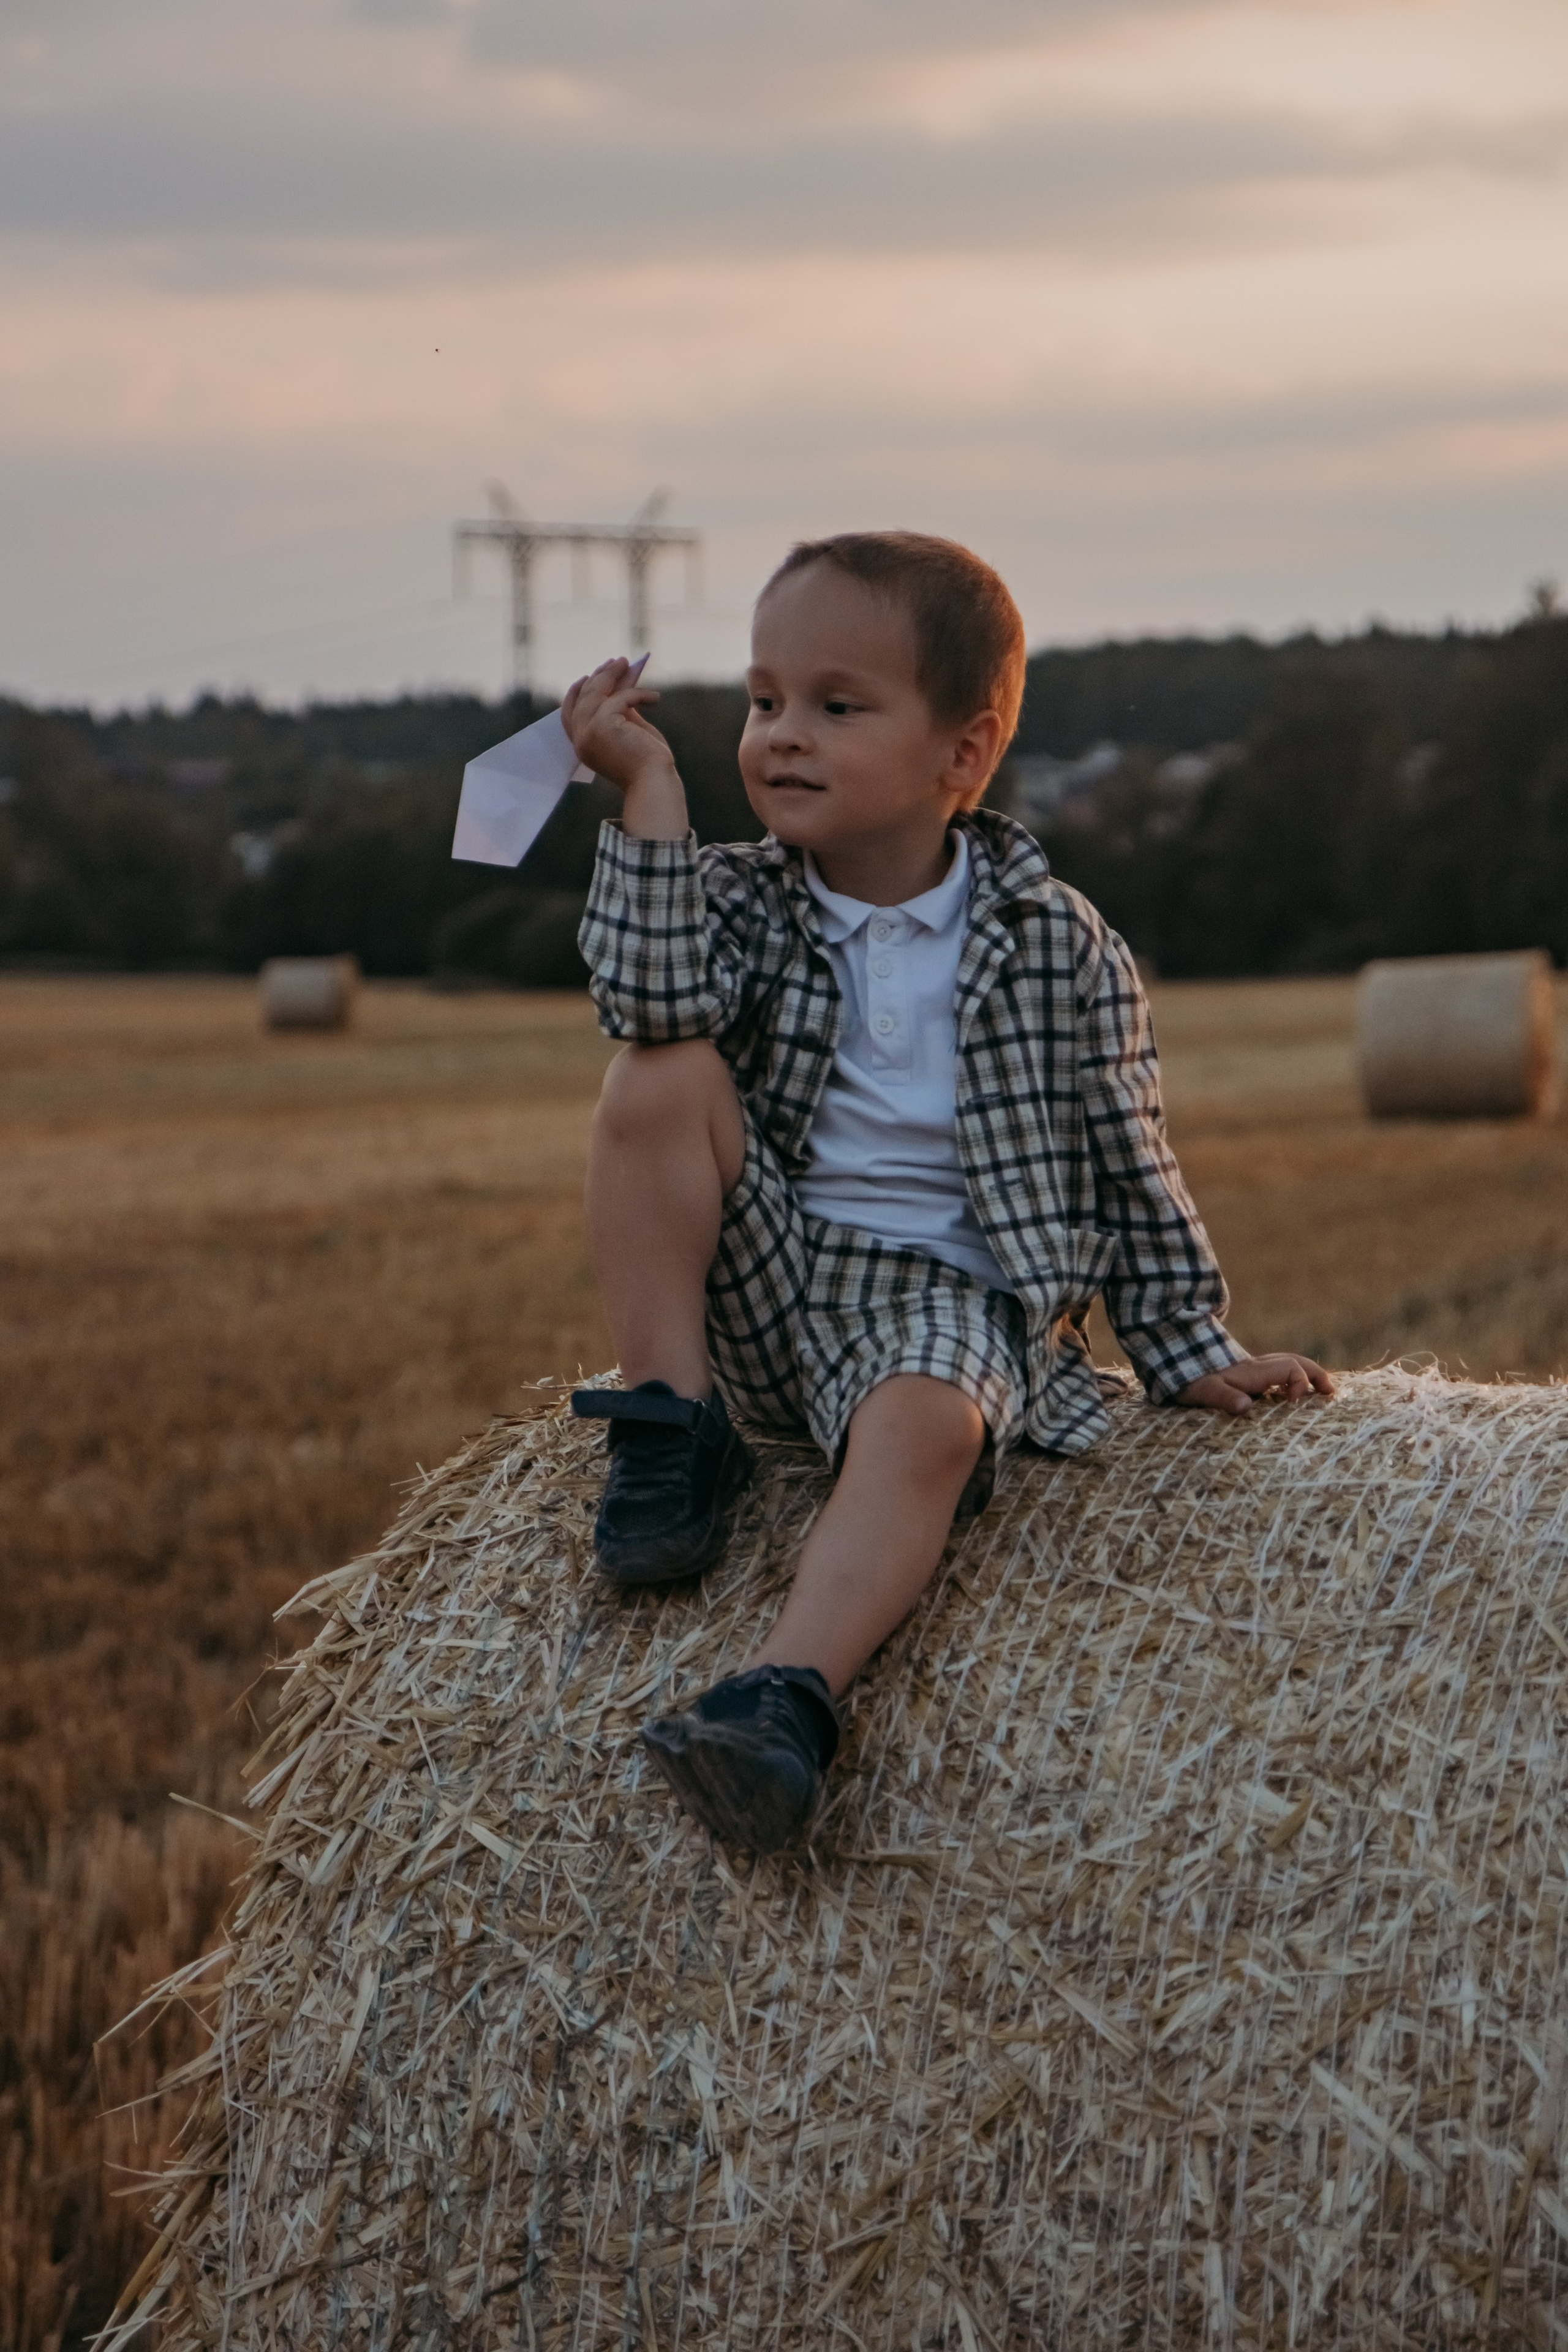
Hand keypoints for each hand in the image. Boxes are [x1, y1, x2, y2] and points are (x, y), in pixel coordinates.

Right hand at [562, 658, 675, 795]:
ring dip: (612, 674)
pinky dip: (638, 694)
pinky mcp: (603, 726)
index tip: (588, 675)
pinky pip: (620, 698)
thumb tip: (620, 684)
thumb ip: (619, 711)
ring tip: (627, 663)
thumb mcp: (627, 732)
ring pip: (596, 693)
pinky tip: (655, 698)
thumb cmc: (646, 762)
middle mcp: (580, 740)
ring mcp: (589, 733)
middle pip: (582, 698)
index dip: (575, 692)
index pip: (569, 713)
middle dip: (598, 677)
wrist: (654, 782)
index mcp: (583, 745)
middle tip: (615, 662)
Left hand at [1176, 1354, 1334, 1416]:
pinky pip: (1277, 1373)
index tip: (1293, 1404)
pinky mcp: (1246, 1377)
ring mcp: (1252, 1370)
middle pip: (1295, 1362)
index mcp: (1252, 1371)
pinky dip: (1292, 1380)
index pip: (1289, 1368)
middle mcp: (1256, 1368)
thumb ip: (1224, 1397)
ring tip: (1322, 1393)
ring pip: (1287, 1365)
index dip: (1299, 1383)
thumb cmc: (1188, 1380)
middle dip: (1315, 1375)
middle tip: (1330, 1394)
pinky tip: (1295, 1396)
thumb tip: (1246, 1407)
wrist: (1173, 1360)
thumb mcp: (1203, 1391)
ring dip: (1306, 1376)